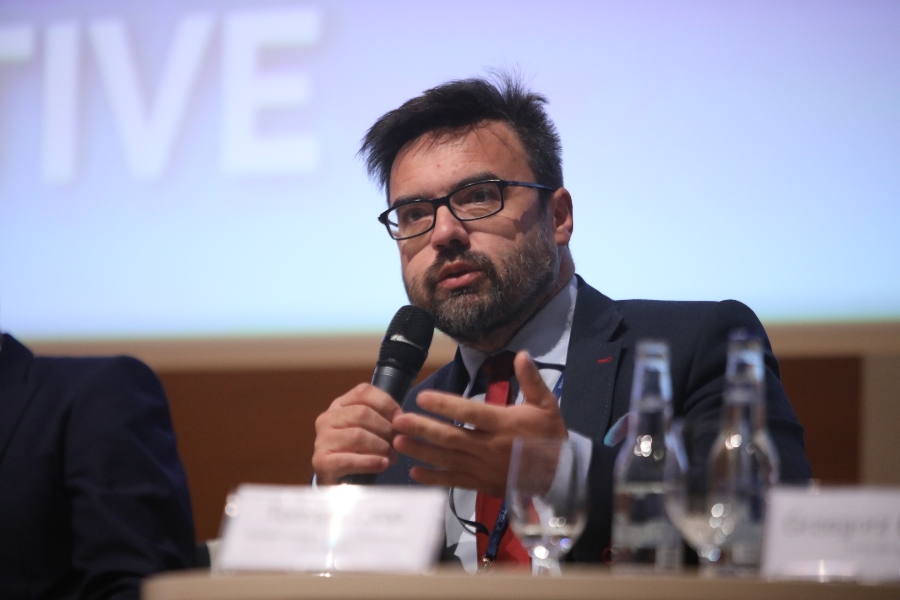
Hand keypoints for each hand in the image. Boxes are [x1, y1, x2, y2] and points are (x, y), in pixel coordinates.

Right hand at [311, 383, 400, 483]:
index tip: (401, 419)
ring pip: (357, 435)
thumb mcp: (369, 430)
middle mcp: (327, 418)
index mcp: (340, 405)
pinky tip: (382, 464)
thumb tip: (401, 419)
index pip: (364, 392)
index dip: (386, 403)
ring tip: (392, 456)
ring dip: (381, 446)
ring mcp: (322, 440)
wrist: (338, 484)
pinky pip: (350, 459)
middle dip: (386, 428)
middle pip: (362, 413)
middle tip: (399, 443)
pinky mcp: (321, 462)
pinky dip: (370, 462)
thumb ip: (383, 418)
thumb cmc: (358, 453)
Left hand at [391, 351, 567, 496]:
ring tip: (398, 441)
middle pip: (451, 438)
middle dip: (423, 429)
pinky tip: (414, 473)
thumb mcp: (546, 404)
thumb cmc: (550, 435)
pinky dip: (434, 479)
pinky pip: (455, 481)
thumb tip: (522, 354)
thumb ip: (531, 379)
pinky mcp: (482, 483)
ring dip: (421, 451)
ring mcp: (484, 468)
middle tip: (398, 420)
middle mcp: (490, 447)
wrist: (560, 474)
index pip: (469, 413)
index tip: (422, 398)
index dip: (445, 406)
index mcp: (504, 424)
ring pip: (448, 459)